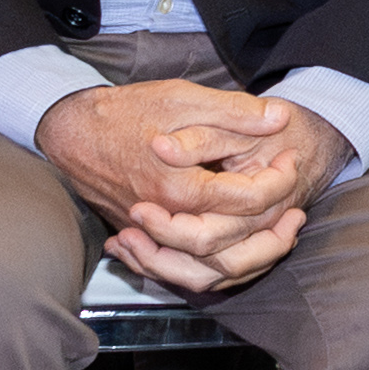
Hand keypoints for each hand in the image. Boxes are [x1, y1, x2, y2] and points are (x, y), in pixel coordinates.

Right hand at [33, 79, 334, 291]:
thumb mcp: (184, 99)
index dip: (281, 180)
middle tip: (296, 203)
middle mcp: (169, 219)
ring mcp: (155, 236)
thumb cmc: (126, 113)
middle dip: (275, 230)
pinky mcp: (147, 240)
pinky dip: (220, 265)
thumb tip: (280, 117)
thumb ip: (235, 112)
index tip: (289, 157)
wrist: (72, 132)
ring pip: (211, 271)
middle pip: (235, 248)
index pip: (249, 200)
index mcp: (182, 187)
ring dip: (253, 257)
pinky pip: (187, 270)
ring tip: (281, 232)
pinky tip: (244, 246)